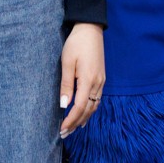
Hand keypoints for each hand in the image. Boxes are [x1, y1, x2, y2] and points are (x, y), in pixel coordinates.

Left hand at [60, 23, 104, 137]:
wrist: (90, 29)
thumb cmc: (76, 43)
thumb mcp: (67, 62)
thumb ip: (66, 84)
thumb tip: (64, 105)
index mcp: (88, 80)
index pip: (79, 108)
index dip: (70, 121)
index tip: (61, 130)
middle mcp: (97, 83)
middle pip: (88, 110)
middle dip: (76, 123)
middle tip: (65, 134)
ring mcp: (101, 81)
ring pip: (94, 106)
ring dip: (84, 118)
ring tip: (73, 128)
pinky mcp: (101, 78)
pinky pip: (97, 99)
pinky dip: (90, 110)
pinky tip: (85, 113)